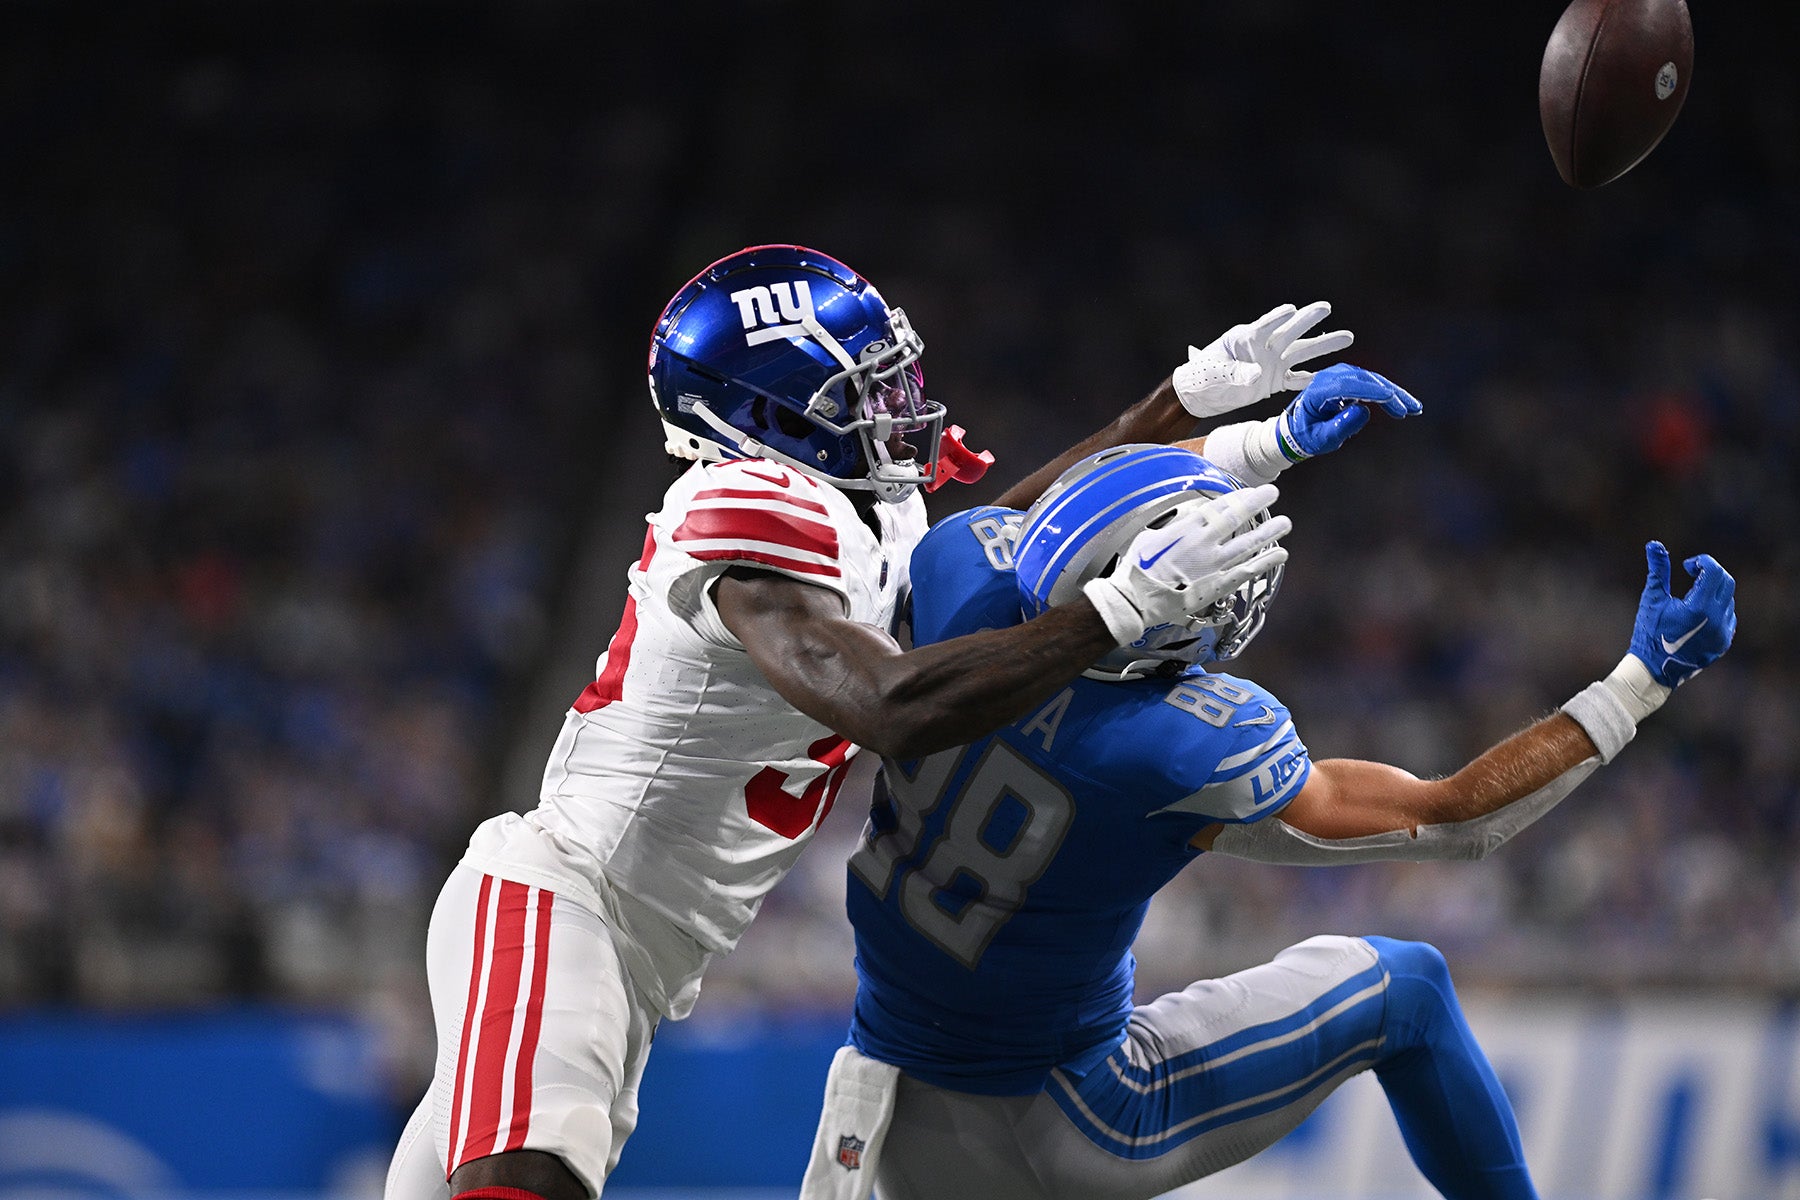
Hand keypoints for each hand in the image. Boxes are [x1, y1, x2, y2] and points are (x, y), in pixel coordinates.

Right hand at [1081, 485, 1291, 643]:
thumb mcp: (1149, 538)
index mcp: (1185, 529)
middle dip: (1257, 503)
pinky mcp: (1219, 585)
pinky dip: (1266, 562)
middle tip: (1273, 492)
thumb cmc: (1137, 570)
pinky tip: (1280, 554)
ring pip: (1248, 543)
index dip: (1237, 497)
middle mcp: (1203, 542)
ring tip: (1285, 523)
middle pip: (1237, 517)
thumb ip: (1171, 527)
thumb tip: (1184, 517)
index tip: (1250, 491)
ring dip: (1269, 532)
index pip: (1218, 507)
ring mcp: (1214, 564)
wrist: (1137, 599)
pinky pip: (1248, 570)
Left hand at [1173, 302, 1353, 418]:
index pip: (1264, 326)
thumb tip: (1257, 375)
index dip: (1276, 318)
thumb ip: (1237, 373)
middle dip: (1307, 320)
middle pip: (1289, 332)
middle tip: (1326, 307)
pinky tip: (1332, 376)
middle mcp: (1262, 347)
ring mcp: (1271, 363)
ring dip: (1323, 346)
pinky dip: (1312, 378)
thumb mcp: (1217, 374)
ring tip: (1348, 336)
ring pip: (1301, 352)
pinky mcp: (1274, 381)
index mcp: (1244, 338)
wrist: (1199, 395)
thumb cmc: (1203, 377)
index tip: (1290, 310)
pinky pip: (1297, 379)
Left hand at [1275, 364, 1420, 459]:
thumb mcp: (1321, 438)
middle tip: (1409, 409)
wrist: (1298, 429)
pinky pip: (1372, 384)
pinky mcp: (1350, 380)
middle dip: (1389, 393)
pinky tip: (1402, 404)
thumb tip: (1363, 410)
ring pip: (1372, 380)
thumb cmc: (1307, 435)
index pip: (1346, 385)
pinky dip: (1388, 393)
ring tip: (1413, 408)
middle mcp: (1329, 377)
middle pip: (1364, 380)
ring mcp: (1340, 376)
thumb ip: (1340, 426)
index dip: (1369, 390)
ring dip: (1394, 393)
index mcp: (1317, 390)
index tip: (1390, 396)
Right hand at [1628, 541, 1735, 686]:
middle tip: (1691, 574)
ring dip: (1713, 591)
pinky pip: (1728, 617)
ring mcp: (1723, 632)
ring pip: (1728, 600)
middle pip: (1726, 582)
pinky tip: (1697, 615)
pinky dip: (1717, 609)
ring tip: (1690, 598)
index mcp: (1699, 606)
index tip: (1686, 566)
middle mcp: (1717, 619)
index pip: (1713, 570)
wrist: (1654, 670)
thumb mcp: (1651, 599)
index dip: (1701, 562)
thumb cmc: (1649, 633)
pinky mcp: (1723, 642)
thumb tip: (1654, 544)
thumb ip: (1657, 571)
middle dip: (1710, 573)